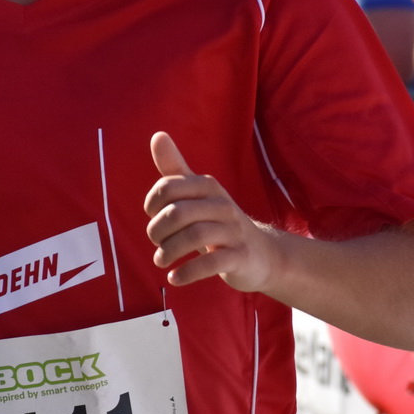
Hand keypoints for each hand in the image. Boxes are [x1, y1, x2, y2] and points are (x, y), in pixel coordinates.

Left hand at [144, 132, 276, 292]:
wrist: (262, 255)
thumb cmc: (218, 223)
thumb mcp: (197, 196)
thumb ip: (176, 169)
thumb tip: (157, 135)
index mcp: (208, 186)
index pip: (168, 187)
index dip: (152, 205)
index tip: (153, 217)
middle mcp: (222, 205)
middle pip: (178, 213)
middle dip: (157, 232)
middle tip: (157, 244)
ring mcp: (233, 231)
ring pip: (194, 237)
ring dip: (169, 252)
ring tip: (160, 261)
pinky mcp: (240, 256)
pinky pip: (210, 263)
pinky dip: (187, 272)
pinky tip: (175, 278)